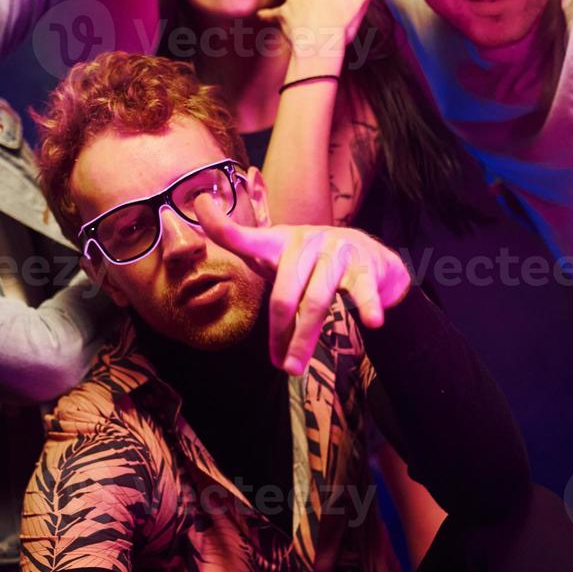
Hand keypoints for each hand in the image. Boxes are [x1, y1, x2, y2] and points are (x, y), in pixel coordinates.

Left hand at [194, 195, 410, 374]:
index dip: (220, 223)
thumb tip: (263, 333)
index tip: (200, 204)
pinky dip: (368, 306)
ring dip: (305, 338)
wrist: (370, 255)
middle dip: (279, 333)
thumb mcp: (283, 263)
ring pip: (316, 301)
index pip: (244, 235)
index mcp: (278, 243)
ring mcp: (334, 251)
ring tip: (296, 367)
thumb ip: (265, 281)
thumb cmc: (314, 265)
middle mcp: (304, 242)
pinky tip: (372, 322)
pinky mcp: (363, 263)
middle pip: (284, 294)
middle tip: (279, 365)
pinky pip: (362, 289)